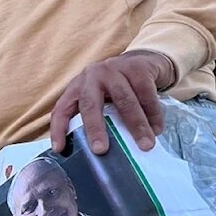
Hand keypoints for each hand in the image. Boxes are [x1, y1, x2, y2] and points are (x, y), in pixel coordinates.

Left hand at [50, 50, 174, 155]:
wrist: (141, 61)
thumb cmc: (116, 88)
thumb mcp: (100, 99)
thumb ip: (95, 118)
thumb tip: (98, 154)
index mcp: (78, 87)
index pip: (63, 108)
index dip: (58, 129)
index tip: (59, 149)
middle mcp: (92, 76)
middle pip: (91, 104)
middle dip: (95, 128)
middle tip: (101, 150)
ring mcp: (114, 69)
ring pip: (125, 100)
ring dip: (136, 125)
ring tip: (146, 145)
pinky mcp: (137, 68)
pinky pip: (146, 95)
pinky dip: (153, 114)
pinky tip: (157, 129)